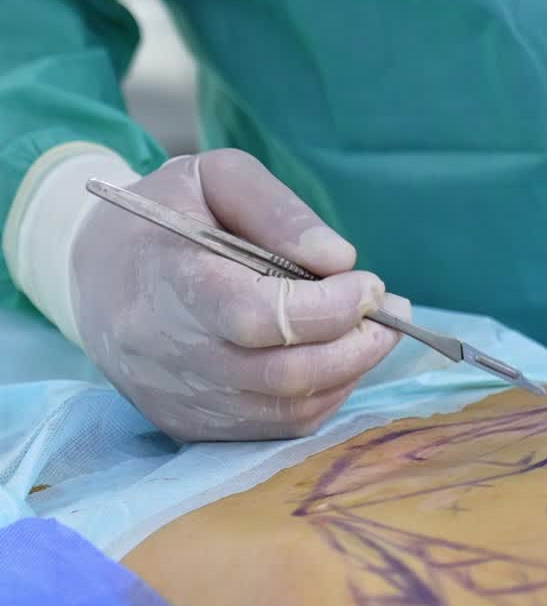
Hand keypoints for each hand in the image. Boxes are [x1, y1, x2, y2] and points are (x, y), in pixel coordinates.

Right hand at [71, 149, 404, 440]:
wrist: (96, 274)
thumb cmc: (165, 218)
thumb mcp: (213, 178)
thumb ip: (277, 210)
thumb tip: (339, 260)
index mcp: (169, 282)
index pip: (259, 317)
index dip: (331, 309)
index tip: (371, 285)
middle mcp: (169, 353)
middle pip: (285, 374)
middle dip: (358, 346)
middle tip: (392, 313)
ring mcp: (179, 399)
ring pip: (289, 409)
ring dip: (349, 373)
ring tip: (373, 332)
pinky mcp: (191, 427)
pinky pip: (277, 427)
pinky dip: (323, 396)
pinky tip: (337, 359)